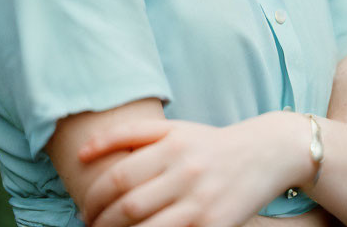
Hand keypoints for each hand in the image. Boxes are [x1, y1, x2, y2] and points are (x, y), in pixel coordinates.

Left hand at [77, 112, 310, 226]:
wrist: (264, 153)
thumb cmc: (209, 143)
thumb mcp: (174, 129)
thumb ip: (130, 135)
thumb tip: (83, 152)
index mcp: (172, 143)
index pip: (118, 176)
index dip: (93, 197)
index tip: (85, 208)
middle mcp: (185, 170)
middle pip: (128, 205)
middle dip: (101, 222)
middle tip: (91, 226)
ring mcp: (200, 201)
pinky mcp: (214, 225)